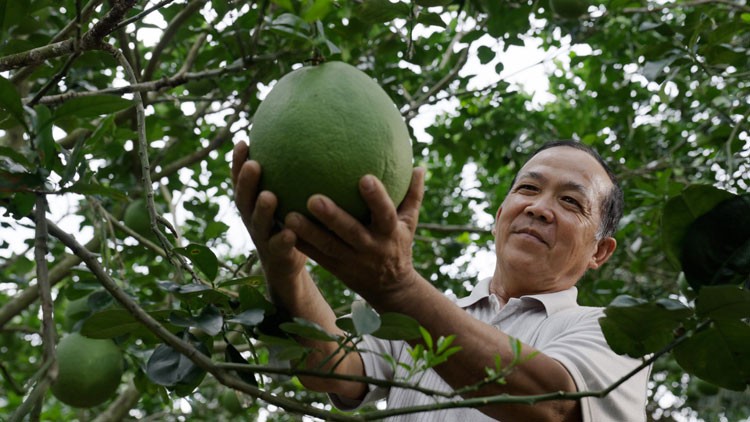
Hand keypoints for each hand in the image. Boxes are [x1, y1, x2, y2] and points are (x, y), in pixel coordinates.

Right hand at [231, 142, 306, 281]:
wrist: (287, 268)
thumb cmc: (292, 224)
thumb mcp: (290, 201)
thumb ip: (294, 178)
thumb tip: (312, 140)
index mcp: (253, 203)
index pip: (241, 180)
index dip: (238, 163)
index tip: (243, 142)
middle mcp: (253, 219)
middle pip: (244, 199)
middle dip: (246, 182)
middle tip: (254, 165)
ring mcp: (262, 238)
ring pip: (258, 223)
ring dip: (262, 210)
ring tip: (269, 196)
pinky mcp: (276, 257)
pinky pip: (278, 248)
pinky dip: (283, 240)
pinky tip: (290, 233)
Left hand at [285, 168, 425, 308]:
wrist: (391, 289)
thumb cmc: (399, 245)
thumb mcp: (410, 223)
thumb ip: (413, 195)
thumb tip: (419, 166)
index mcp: (389, 233)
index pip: (385, 213)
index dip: (376, 198)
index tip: (365, 178)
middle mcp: (370, 248)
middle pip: (350, 232)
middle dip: (333, 217)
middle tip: (313, 198)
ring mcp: (351, 260)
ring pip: (327, 247)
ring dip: (308, 232)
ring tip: (288, 215)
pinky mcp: (335, 269)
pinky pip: (316, 255)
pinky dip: (300, 243)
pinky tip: (281, 227)